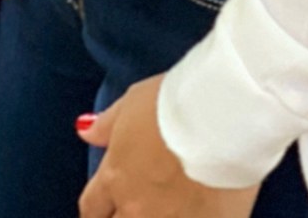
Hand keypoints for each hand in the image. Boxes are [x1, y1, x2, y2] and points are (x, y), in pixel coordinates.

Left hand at [77, 74, 261, 217]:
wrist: (222, 117)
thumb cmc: (177, 103)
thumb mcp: (134, 101)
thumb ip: (108, 125)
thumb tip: (86, 131)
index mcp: (116, 177)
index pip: (91, 208)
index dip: (98, 209)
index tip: (106, 206)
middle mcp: (136, 208)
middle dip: (122, 216)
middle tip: (140, 205)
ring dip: (157, 216)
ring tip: (171, 207)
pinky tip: (200, 209)